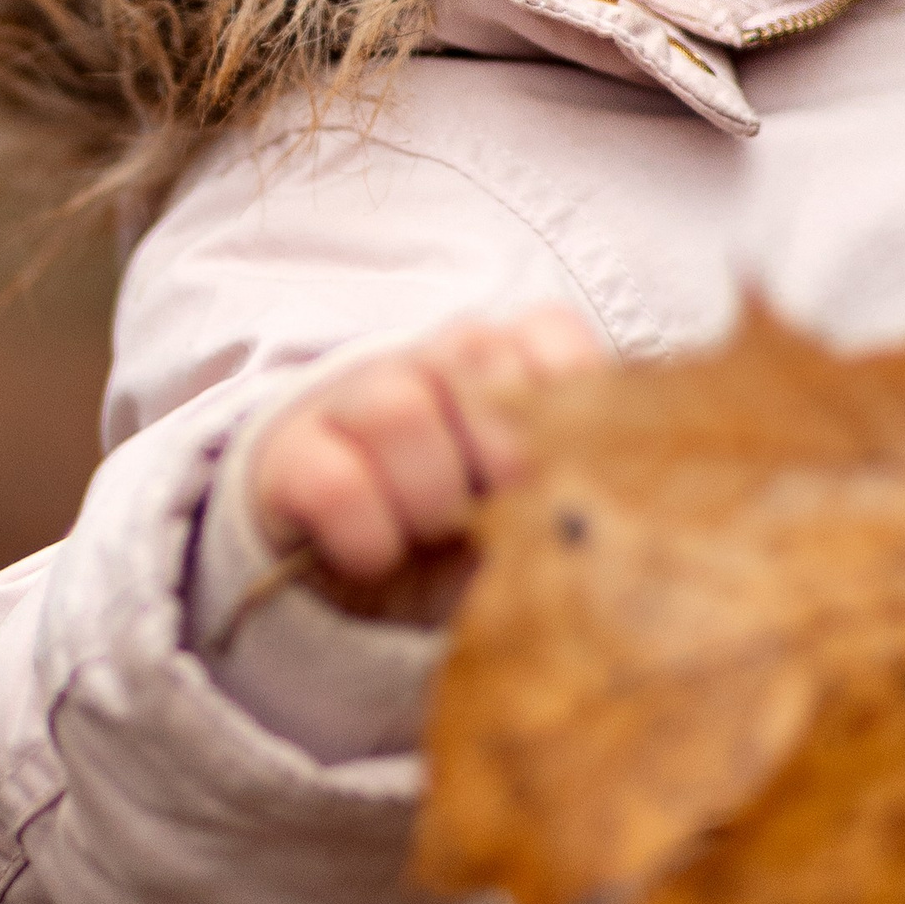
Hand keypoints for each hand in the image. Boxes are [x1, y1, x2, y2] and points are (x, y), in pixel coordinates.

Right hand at [249, 307, 609, 589]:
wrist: (370, 570)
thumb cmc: (479, 534)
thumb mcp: (540, 515)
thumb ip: (579, 491)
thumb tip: (614, 521)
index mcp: (509, 360)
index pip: (548, 334)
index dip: (564, 411)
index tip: (557, 478)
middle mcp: (435, 359)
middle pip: (475, 359)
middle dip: (500, 460)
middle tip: (497, 518)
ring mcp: (357, 395)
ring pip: (396, 407)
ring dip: (428, 497)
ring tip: (434, 537)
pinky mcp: (290, 453)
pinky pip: (332, 481)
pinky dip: (365, 535)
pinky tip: (379, 557)